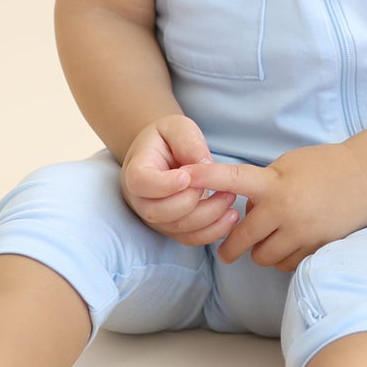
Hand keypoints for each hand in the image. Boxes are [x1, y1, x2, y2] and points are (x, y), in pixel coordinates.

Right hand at [120, 115, 240, 246]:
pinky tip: (231, 217)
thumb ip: (188, 142)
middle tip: (216, 185)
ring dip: (207, 216)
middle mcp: (139, 199)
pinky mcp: (171, 227)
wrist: (164, 153)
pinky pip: (189, 238)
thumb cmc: (169, 138)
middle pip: (158, 212)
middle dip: (191, 201)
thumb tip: (204, 165)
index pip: (141, 183)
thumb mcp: (177, 127)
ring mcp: (154, 217)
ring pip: (176, 228)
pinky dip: (212, 232)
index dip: (164, 184)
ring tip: (229, 197)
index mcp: (135, 170)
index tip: (187, 176)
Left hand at [190, 144, 366, 270]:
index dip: (208, 177)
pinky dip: (282, 258)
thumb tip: (245, 212)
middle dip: (231, 247)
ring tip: (269, 240)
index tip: (187, 175)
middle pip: (243, 240)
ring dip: (260, 252)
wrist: (366, 179)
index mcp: (275, 184)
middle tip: (227, 252)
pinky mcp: (316, 247)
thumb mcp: (287, 165)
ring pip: (264, 258)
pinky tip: (289, 244)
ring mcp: (302, 232)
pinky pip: (287, 264)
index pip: (234, 179)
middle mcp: (285, 210)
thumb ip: (262, 185)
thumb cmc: (324, 166)